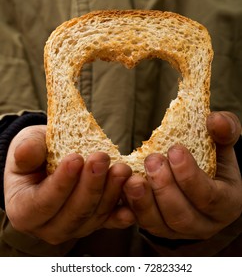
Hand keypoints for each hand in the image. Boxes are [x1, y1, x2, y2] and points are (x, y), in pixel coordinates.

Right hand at [4, 125, 134, 243]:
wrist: (51, 163)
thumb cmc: (38, 155)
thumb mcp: (27, 146)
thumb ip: (27, 151)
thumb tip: (25, 152)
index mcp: (25, 210)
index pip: (43, 202)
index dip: (61, 183)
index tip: (75, 159)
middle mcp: (49, 226)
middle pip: (74, 213)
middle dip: (91, 185)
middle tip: (101, 158)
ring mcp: (75, 227)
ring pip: (95, 216)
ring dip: (111, 193)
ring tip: (121, 169)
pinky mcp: (94, 222)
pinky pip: (109, 222)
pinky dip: (121, 215)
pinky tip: (132, 207)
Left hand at [123, 111, 241, 238]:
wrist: (198, 180)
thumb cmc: (213, 162)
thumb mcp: (224, 146)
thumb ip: (226, 131)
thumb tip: (214, 119)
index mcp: (225, 203)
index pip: (209, 197)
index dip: (190, 176)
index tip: (175, 150)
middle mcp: (202, 223)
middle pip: (182, 216)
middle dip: (164, 188)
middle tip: (152, 160)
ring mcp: (177, 230)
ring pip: (158, 225)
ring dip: (143, 202)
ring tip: (132, 179)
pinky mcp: (157, 227)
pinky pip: (141, 223)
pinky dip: (130, 207)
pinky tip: (122, 188)